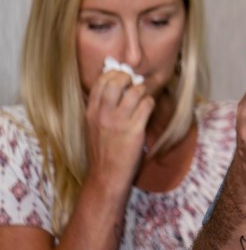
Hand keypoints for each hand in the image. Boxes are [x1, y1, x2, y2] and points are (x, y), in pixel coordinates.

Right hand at [84, 70, 154, 188]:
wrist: (106, 176)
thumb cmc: (103, 151)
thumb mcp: (93, 127)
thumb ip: (101, 108)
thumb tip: (116, 87)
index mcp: (91, 112)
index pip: (101, 81)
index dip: (114, 74)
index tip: (122, 77)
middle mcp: (103, 114)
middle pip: (116, 81)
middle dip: (129, 78)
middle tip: (134, 84)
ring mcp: (118, 121)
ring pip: (136, 91)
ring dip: (143, 91)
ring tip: (143, 99)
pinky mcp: (134, 130)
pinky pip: (147, 105)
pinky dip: (150, 104)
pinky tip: (148, 110)